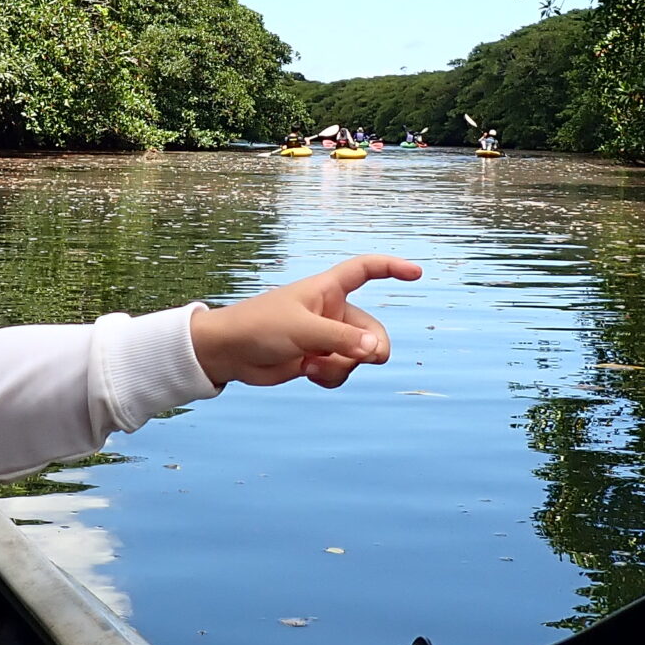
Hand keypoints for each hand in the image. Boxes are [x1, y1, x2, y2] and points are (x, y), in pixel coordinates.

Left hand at [189, 254, 421, 388]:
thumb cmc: (259, 327)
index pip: (365, 270)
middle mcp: (331, 312)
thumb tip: (376, 351)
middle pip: (373, 330)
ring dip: (341, 366)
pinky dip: (330, 377)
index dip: (391, 267)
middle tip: (369, 358)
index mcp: (327, 289)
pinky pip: (341, 372)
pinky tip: (308, 374)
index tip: (416, 273)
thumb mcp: (302, 330)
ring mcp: (325, 337)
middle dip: (372, 348)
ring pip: (357, 356)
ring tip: (312, 365)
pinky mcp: (316, 360)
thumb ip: (341, 339)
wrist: (228, 353)